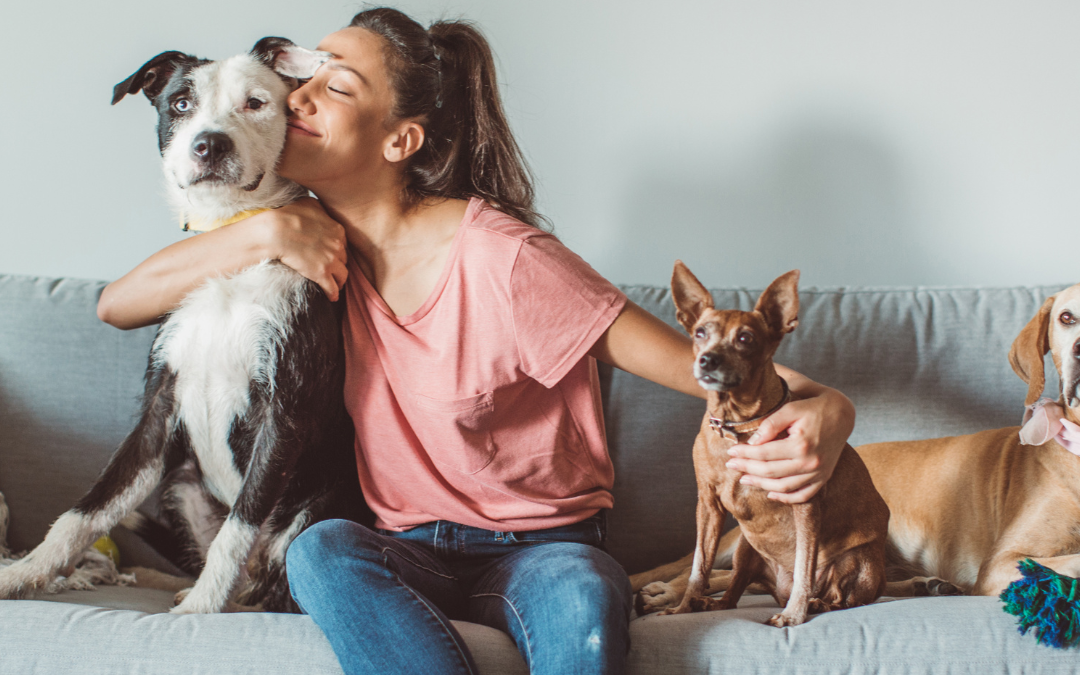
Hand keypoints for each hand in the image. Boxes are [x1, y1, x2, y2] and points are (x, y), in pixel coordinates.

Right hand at [254, 197, 347, 300]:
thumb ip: (320, 209)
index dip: (337, 249)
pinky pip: (332, 288)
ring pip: (343, 275)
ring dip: (339, 280)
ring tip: (335, 284)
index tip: (331, 254)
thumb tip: (321, 210)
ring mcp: (331, 260)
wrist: (276, 231)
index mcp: (337, 229)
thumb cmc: (288, 215)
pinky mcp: (321, 274)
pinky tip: (331, 297)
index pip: (343, 243)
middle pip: (344, 258)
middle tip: (332, 269)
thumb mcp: (309, 204)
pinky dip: (333, 293)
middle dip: (338, 263)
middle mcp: (338, 245)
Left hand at [723, 384, 854, 503]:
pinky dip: (786, 498)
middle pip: (771, 472)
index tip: (731, 452)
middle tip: (731, 466)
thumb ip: (771, 424)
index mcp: (801, 444)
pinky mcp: (824, 477)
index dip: (744, 454)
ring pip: (784, 487)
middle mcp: (811, 462)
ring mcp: (819, 473)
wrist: (843, 414)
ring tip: (744, 479)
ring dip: (761, 485)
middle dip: (747, 469)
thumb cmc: (815, 406)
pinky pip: (804, 495)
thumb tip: (752, 442)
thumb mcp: (791, 407)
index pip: (764, 453)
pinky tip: (771, 494)